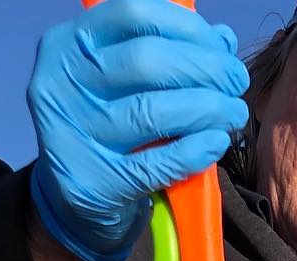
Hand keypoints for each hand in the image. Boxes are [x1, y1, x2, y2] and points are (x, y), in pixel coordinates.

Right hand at [27, 0, 249, 260]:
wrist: (71, 205)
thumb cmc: (105, 130)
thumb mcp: (120, 84)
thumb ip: (164, 53)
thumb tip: (223, 40)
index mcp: (66, 46)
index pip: (133, 15)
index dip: (186, 27)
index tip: (220, 46)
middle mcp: (60, 86)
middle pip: (147, 59)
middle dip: (205, 68)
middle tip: (236, 82)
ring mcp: (73, 137)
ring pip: (153, 111)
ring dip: (207, 109)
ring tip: (233, 114)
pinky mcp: (93, 185)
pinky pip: (154, 164)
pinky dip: (193, 151)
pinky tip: (216, 143)